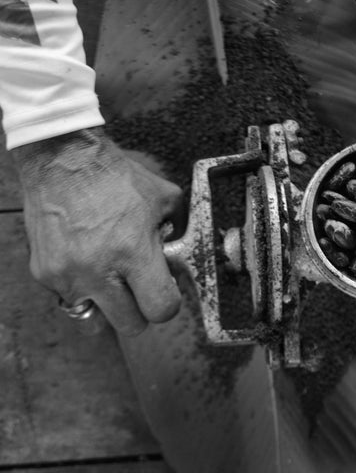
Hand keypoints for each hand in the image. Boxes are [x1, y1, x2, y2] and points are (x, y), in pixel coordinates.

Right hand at [13, 127, 183, 335]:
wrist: (63, 161)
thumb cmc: (116, 178)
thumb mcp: (164, 199)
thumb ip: (179, 231)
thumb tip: (180, 258)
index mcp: (133, 252)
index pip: (160, 309)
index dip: (168, 304)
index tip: (165, 292)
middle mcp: (99, 270)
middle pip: (131, 326)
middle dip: (140, 311)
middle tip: (139, 289)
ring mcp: (68, 276)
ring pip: (97, 318)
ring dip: (108, 305)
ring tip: (110, 277)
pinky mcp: (45, 274)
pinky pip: (70, 297)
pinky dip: (83, 286)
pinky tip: (86, 259)